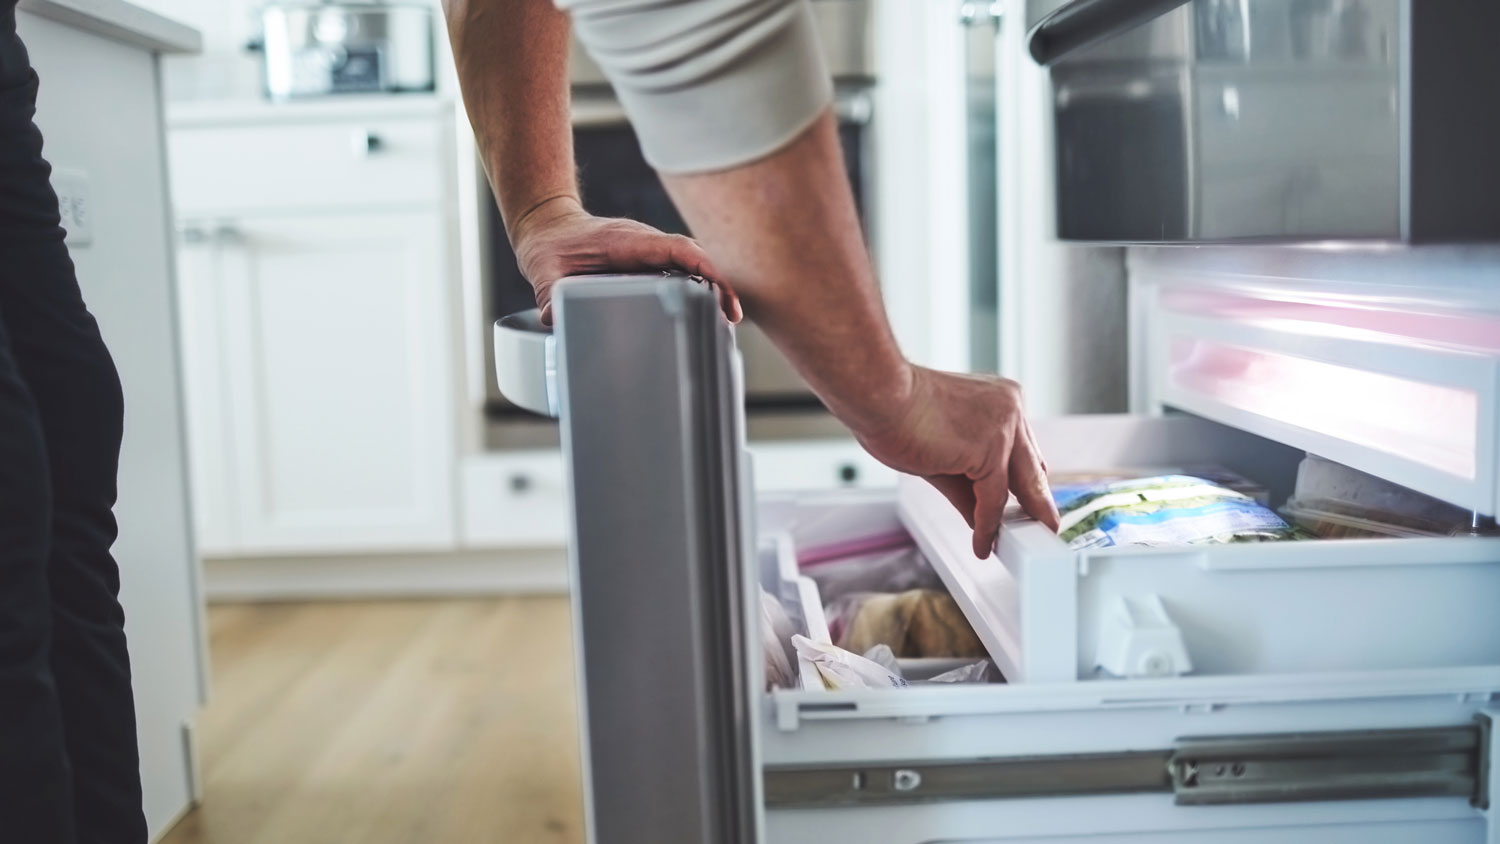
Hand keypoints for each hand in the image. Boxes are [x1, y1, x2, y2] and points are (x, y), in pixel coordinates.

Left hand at [511, 196, 741, 324]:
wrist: (548, 228)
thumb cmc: (550, 246)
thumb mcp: (544, 273)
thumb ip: (550, 296)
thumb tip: (554, 319)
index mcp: (627, 241)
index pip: (676, 249)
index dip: (703, 267)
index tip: (721, 290)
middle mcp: (645, 243)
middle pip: (694, 257)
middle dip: (718, 282)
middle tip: (732, 316)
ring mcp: (649, 252)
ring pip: (692, 264)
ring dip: (712, 286)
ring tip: (727, 318)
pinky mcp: (649, 262)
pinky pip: (681, 270)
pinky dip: (698, 287)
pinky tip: (707, 311)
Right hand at [853, 366, 1060, 557]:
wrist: (879, 395)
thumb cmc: (895, 412)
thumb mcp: (940, 453)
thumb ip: (965, 486)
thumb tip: (978, 517)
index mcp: (1000, 400)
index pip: (1022, 450)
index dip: (1024, 481)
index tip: (1026, 505)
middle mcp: (1010, 409)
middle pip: (1032, 467)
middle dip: (1036, 503)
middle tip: (1042, 529)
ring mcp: (1004, 427)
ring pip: (1019, 485)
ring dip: (1015, 519)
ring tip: (1013, 545)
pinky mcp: (991, 449)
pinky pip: (993, 497)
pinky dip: (987, 524)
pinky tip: (982, 542)